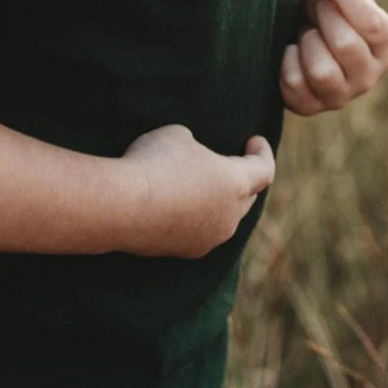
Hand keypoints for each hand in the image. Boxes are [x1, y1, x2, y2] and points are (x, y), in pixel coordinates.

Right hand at [117, 124, 274, 257]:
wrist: (122, 206)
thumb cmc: (154, 162)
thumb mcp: (178, 136)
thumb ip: (195, 147)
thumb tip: (191, 160)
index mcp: (235, 183)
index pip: (264, 169)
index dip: (262, 152)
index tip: (254, 141)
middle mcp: (229, 216)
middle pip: (248, 197)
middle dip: (243, 180)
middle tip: (230, 165)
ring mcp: (209, 238)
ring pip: (224, 218)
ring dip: (218, 203)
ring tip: (204, 188)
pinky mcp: (186, 252)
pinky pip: (201, 233)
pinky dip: (196, 219)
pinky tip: (181, 208)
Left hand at [280, 0, 387, 115]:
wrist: (298, 32)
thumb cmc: (325, 8)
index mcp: (387, 47)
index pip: (374, 25)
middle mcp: (369, 77)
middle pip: (346, 45)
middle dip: (324, 17)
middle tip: (316, 7)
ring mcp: (340, 97)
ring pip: (322, 72)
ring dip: (307, 41)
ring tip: (306, 32)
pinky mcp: (310, 107)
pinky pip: (294, 84)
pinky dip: (287, 60)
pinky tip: (291, 50)